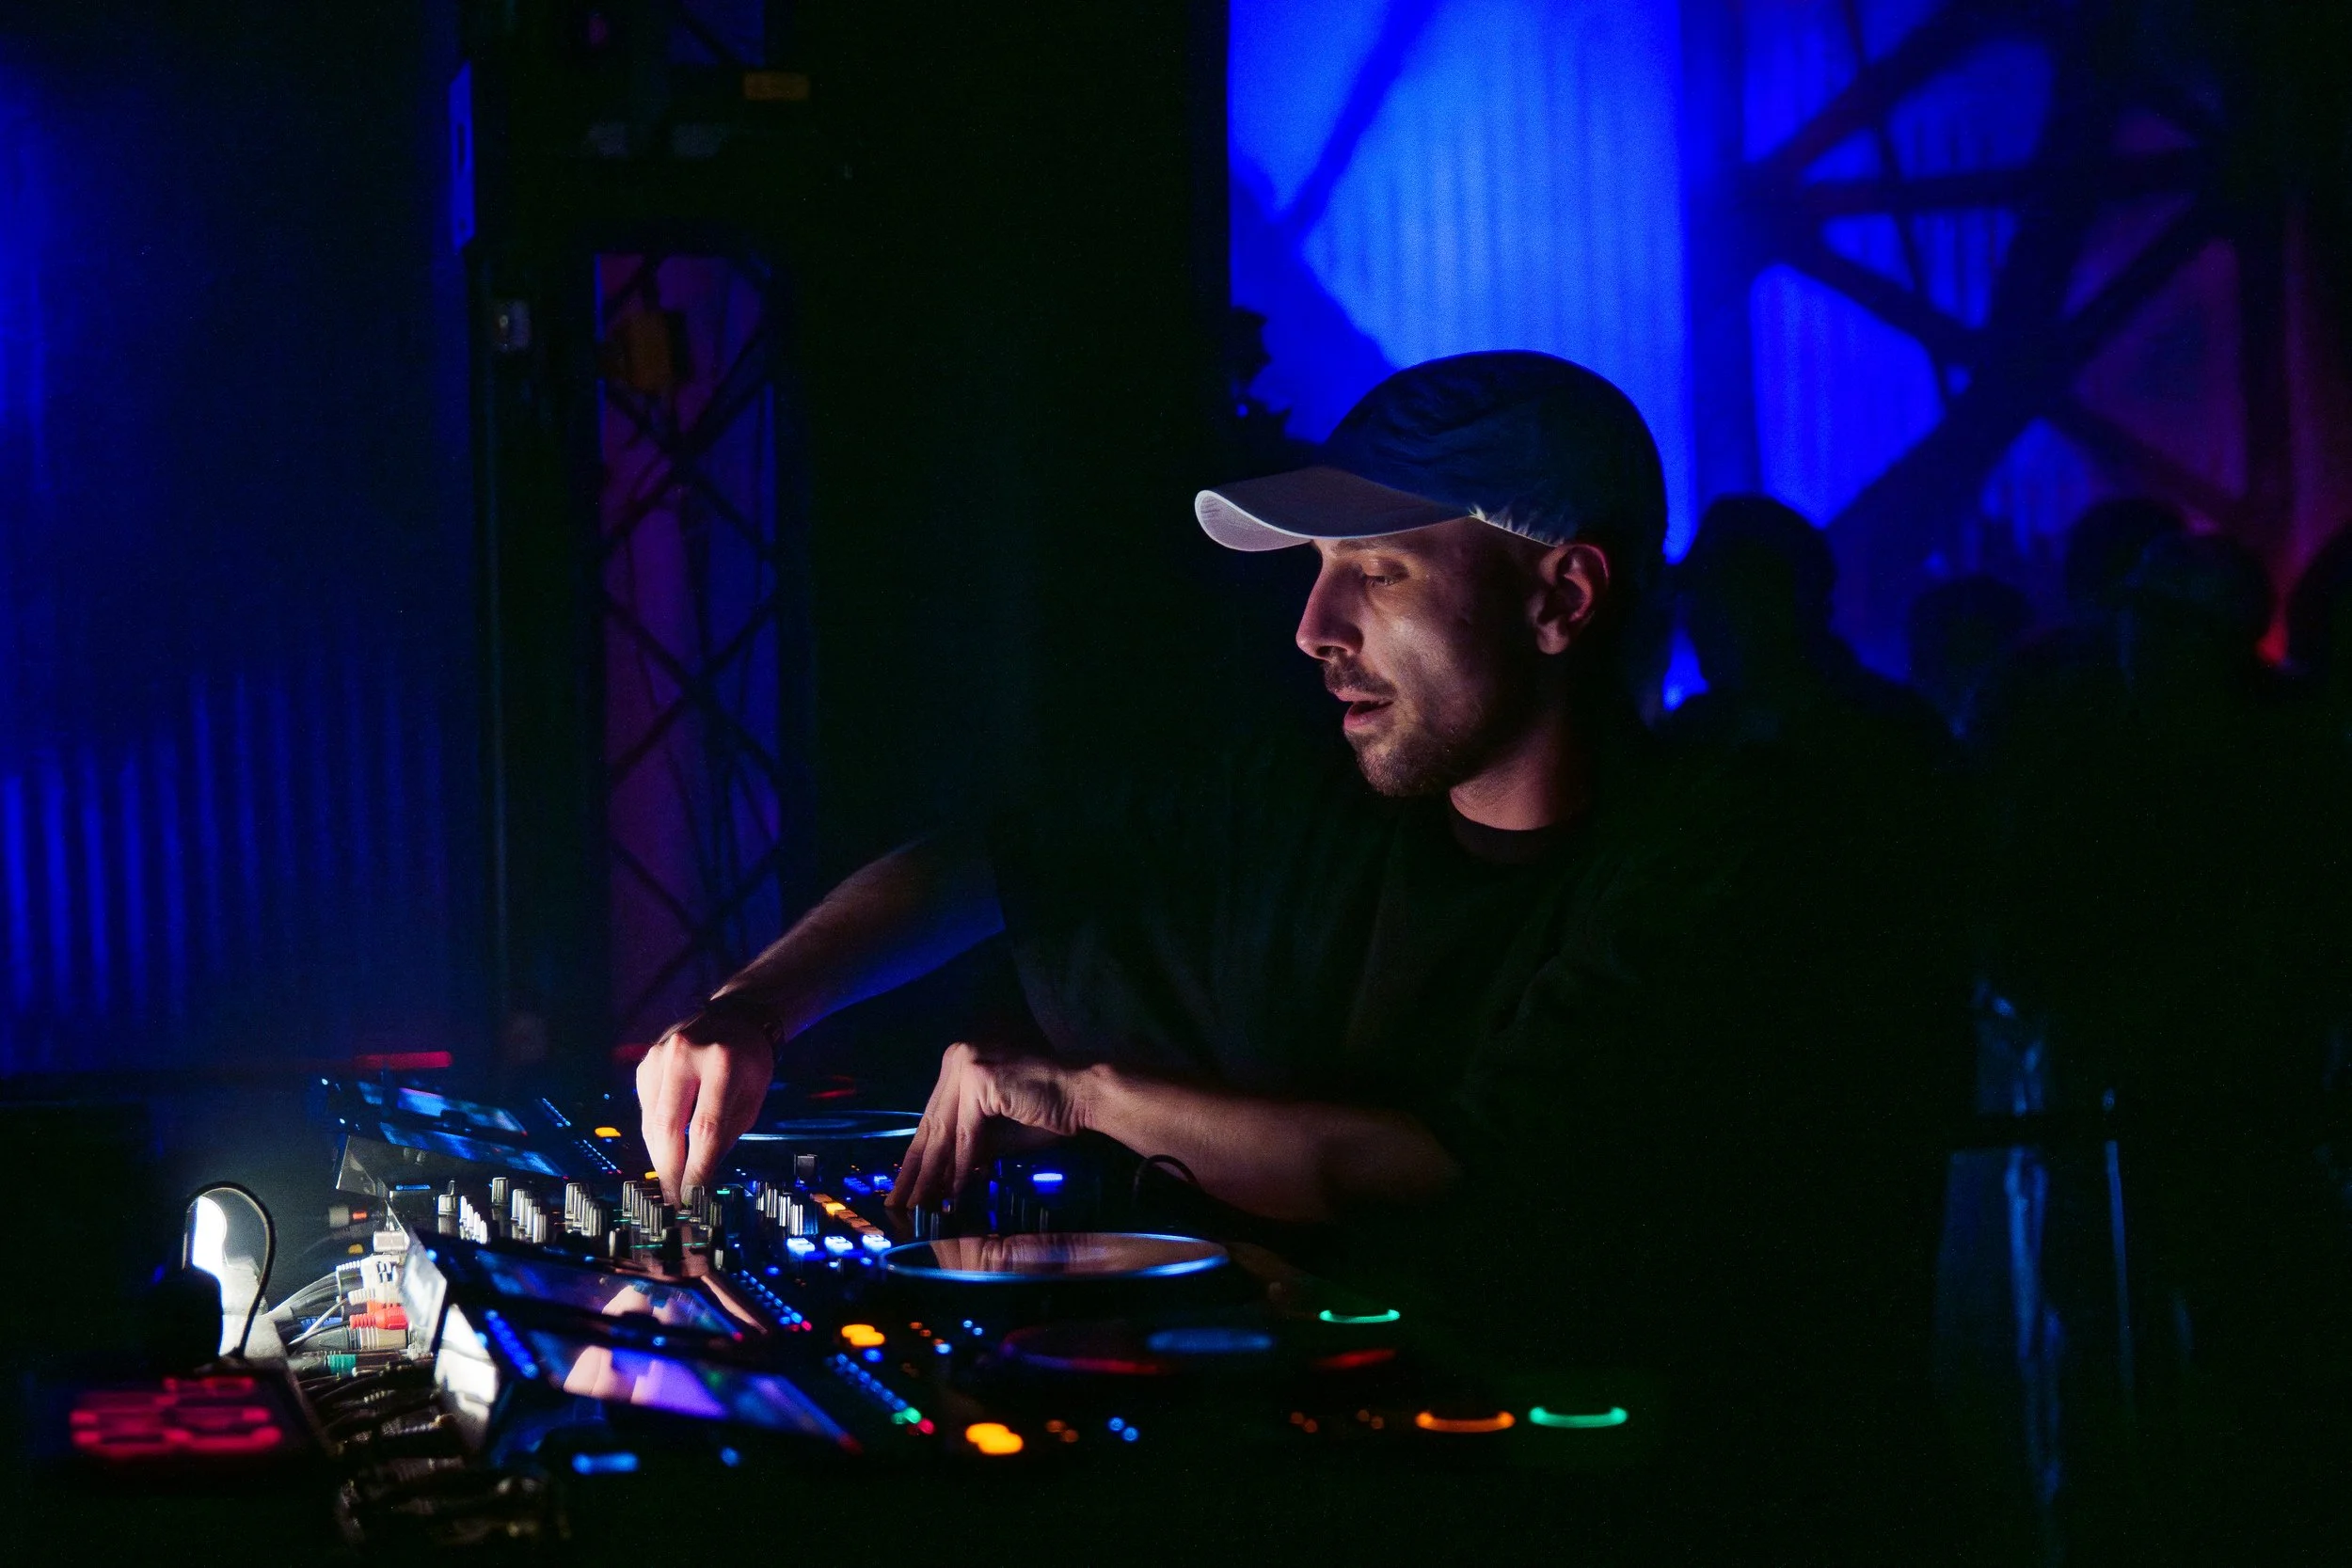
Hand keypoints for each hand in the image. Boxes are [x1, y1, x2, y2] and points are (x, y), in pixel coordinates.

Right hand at [636, 1000, 774, 1202]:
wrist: (734, 1018)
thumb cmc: (749, 1064)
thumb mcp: (751, 1099)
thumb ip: (726, 1137)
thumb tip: (700, 1183)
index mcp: (722, 1062)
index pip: (705, 1129)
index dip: (697, 1170)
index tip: (693, 1200)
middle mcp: (685, 1055)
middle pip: (669, 1128)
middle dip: (671, 1171)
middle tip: (674, 1202)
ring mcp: (659, 1056)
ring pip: (651, 1123)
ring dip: (660, 1158)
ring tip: (670, 1184)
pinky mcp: (645, 1063)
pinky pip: (646, 1110)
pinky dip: (655, 1135)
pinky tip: (666, 1152)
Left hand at [888, 1042, 1093, 1209]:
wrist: (1083, 1095)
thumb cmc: (1046, 1112)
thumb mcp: (994, 1134)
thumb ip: (964, 1149)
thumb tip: (937, 1180)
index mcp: (958, 1062)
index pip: (931, 1118)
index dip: (916, 1158)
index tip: (903, 1189)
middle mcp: (957, 1058)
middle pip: (932, 1126)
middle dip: (915, 1171)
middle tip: (899, 1205)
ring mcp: (966, 1065)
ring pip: (945, 1133)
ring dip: (932, 1176)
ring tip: (919, 1208)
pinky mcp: (979, 1079)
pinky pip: (967, 1135)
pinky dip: (961, 1168)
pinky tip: (953, 1196)